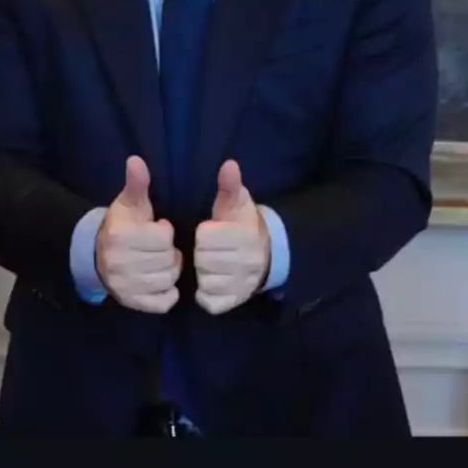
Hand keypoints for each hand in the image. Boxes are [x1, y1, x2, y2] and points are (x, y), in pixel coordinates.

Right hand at [95, 157, 181, 313]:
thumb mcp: (129, 203)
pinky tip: (160, 280)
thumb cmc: (122, 225)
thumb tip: (136, 160)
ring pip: (168, 280)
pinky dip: (168, 292)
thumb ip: (136, 183)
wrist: (97, 254)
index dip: (165, 231)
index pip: (163, 238)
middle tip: (160, 248)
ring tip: (161, 262)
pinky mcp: (132, 303)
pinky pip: (164, 302)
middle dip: (169, 252)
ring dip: (170, 271)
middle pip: (168, 260)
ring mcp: (125, 287)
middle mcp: (119, 264)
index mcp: (120, 236)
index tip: (158, 228)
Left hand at [194, 160, 270, 314]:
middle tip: (209, 249)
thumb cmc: (242, 222)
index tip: (209, 231)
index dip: (204, 233)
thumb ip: (230, 184)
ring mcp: (242, 285)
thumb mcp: (237, 201)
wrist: (266, 252)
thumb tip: (229, 164)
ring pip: (206, 282)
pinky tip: (210, 280)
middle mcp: (247, 263)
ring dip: (203, 274)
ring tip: (210, 264)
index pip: (206, 238)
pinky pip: (211, 302)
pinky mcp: (236, 302)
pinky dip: (206, 293)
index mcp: (246, 235)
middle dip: (202, 253)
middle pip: (204, 261)